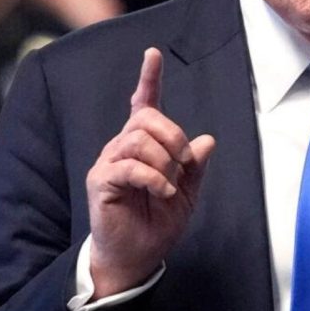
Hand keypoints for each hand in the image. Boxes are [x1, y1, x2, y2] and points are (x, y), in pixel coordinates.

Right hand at [86, 47, 215, 297]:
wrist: (137, 256)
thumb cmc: (157, 222)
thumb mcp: (187, 193)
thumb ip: (195, 166)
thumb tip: (207, 140)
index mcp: (144, 145)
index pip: (143, 104)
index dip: (149, 78)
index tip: (153, 54)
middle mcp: (123, 147)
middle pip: (147, 118)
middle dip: (174, 136)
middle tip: (184, 163)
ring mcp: (109, 163)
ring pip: (138, 140)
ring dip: (164, 161)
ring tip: (170, 185)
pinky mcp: (101, 181)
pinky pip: (129, 166)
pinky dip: (153, 178)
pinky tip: (163, 192)